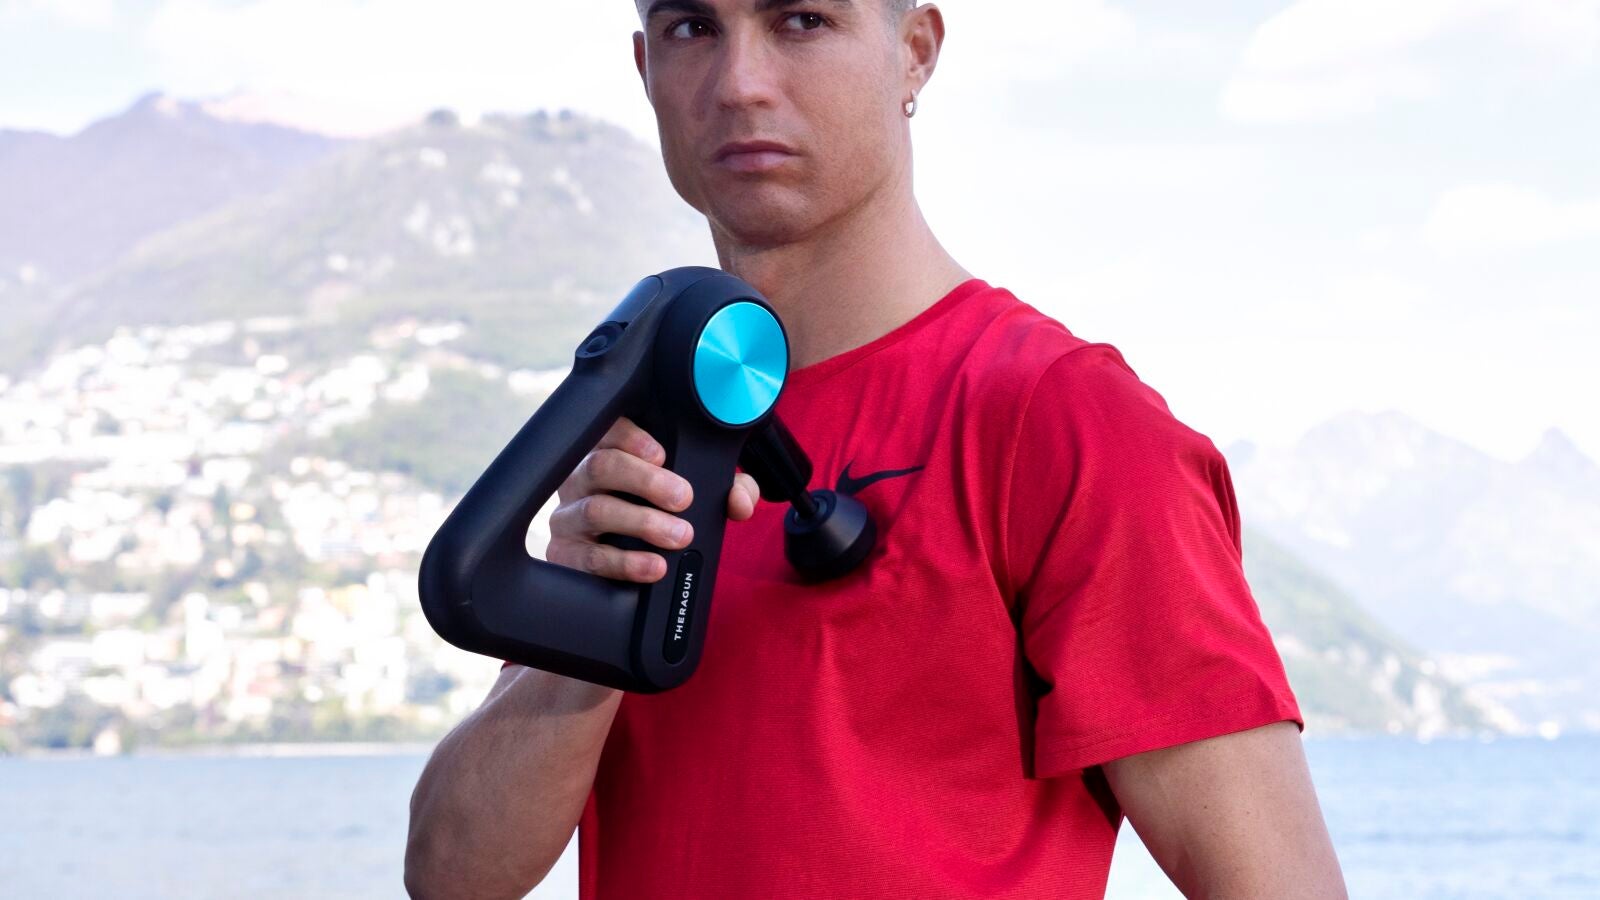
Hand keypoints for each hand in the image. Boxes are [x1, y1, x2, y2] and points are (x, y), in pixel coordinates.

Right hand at [546, 415, 761, 582]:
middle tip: (683, 498)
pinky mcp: (566, 554)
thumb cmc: (663, 515)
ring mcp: (570, 516)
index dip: (630, 436)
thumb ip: (727, 490)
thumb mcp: (698, 495)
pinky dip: (625, 563)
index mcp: (609, 452)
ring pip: (596, 510)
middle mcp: (582, 479)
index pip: (608, 429)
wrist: (633, 567)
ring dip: (642, 522)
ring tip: (679, 535)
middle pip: (600, 465)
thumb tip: (740, 500)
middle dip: (645, 480)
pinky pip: (589, 557)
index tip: (661, 453)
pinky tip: (653, 566)